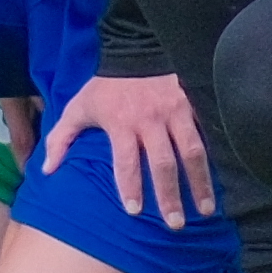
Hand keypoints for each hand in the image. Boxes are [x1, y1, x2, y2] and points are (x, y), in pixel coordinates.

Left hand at [55, 64, 218, 230]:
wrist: (135, 48)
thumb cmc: (105, 86)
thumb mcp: (78, 107)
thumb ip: (61, 139)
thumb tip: (46, 171)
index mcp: (121, 122)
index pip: (126, 161)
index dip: (130, 187)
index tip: (135, 212)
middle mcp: (151, 119)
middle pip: (163, 163)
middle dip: (170, 195)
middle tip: (175, 224)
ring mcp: (176, 110)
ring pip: (193, 151)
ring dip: (200, 182)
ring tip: (206, 209)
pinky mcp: (194, 102)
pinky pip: (208, 132)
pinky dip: (217, 155)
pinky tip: (224, 177)